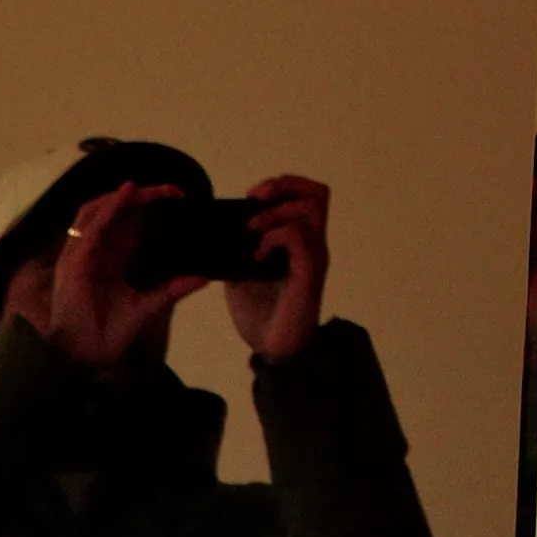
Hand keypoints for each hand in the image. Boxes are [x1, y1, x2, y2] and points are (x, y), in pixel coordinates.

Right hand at [16, 188, 200, 369]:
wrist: (86, 357)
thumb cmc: (109, 333)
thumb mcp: (147, 305)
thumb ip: (172, 289)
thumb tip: (202, 277)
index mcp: (110, 258)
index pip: (128, 221)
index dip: (149, 205)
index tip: (178, 197)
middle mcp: (94, 251)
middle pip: (112, 210)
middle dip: (139, 195)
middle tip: (170, 190)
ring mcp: (81, 255)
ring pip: (96, 211)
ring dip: (121, 196)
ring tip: (145, 186)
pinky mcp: (74, 263)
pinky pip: (91, 229)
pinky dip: (108, 209)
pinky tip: (125, 196)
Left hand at [223, 179, 328, 368]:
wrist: (272, 351)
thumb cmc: (260, 315)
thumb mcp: (241, 273)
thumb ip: (240, 250)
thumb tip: (218, 230)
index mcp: (300, 242)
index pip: (307, 195)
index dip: (283, 185)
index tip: (252, 196)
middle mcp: (313, 245)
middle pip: (318, 192)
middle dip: (284, 185)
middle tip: (256, 199)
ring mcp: (313, 257)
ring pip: (311, 208)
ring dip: (276, 212)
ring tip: (253, 229)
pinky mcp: (308, 273)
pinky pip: (298, 236)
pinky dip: (273, 237)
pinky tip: (256, 255)